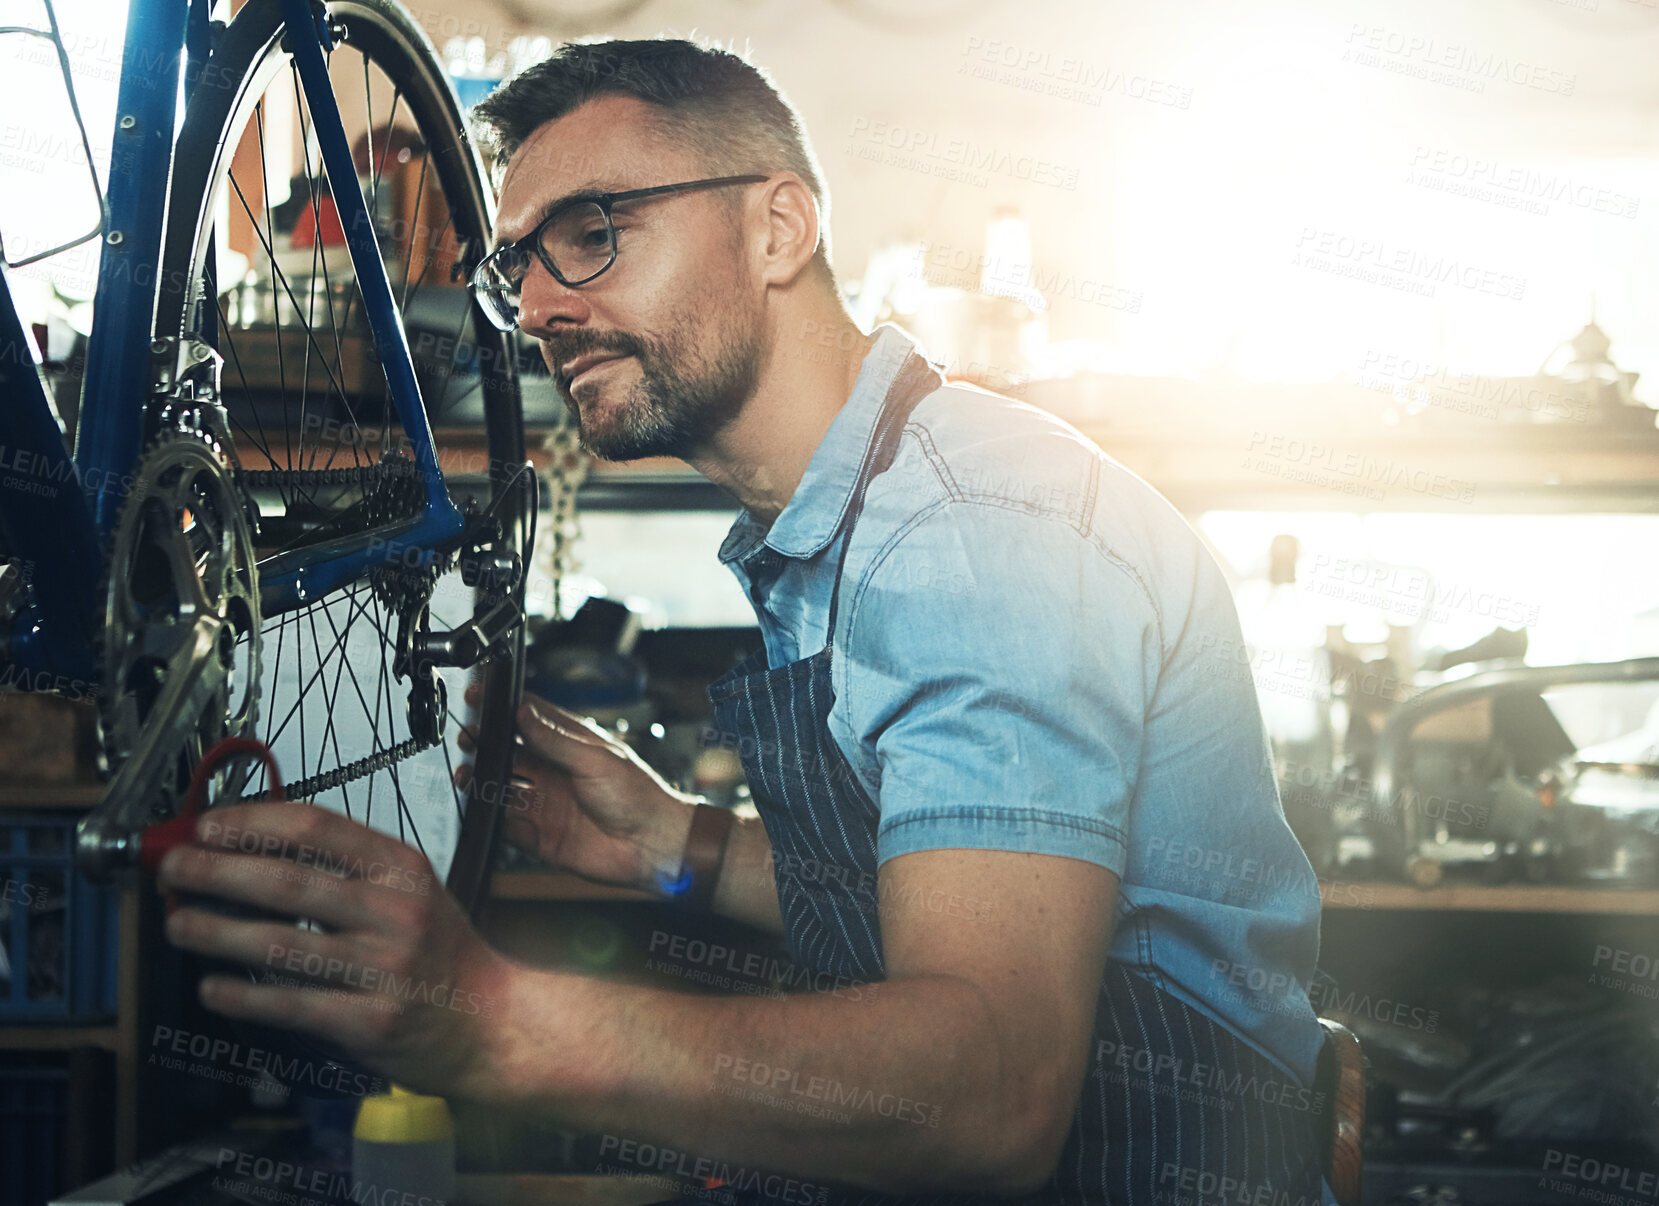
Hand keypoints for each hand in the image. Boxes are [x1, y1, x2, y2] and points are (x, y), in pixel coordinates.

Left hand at [156, 801, 514, 1100]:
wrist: (491, 1022)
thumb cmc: (439, 953)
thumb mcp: (410, 891)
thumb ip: (347, 870)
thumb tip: (253, 850)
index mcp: (403, 867)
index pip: (317, 828)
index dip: (253, 823)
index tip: (208, 826)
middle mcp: (395, 911)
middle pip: (287, 882)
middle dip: (216, 872)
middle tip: (173, 868)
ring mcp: (383, 968)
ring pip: (279, 943)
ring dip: (215, 932)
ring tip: (178, 924)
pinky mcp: (369, 1021)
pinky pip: (290, 1005)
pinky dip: (242, 996)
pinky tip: (212, 988)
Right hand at [455, 685, 694, 894]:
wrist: (653, 846)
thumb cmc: (640, 797)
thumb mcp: (596, 760)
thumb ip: (555, 739)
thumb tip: (523, 713)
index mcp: (572, 744)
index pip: (530, 717)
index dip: (502, 706)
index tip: (478, 696)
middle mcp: (555, 770)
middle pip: (508, 751)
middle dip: (484, 744)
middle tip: (468, 739)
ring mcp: (546, 801)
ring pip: (502, 787)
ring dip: (482, 781)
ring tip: (468, 776)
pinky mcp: (541, 834)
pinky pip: (507, 825)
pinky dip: (491, 818)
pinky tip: (483, 809)